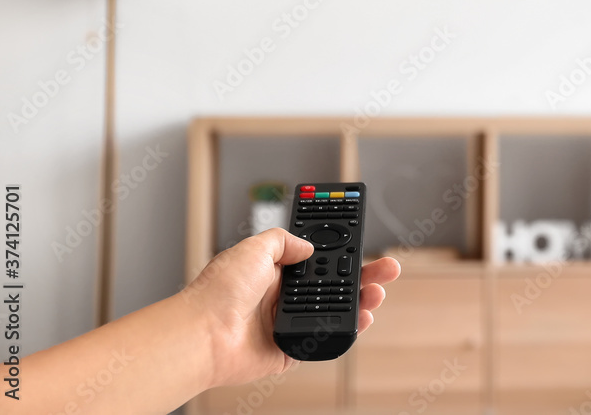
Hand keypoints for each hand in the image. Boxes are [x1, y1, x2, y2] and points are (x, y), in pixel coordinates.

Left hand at [179, 228, 399, 387]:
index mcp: (274, 272)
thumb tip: (308, 245)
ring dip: (361, 300)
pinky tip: (362, 318)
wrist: (204, 334)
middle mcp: (283, 297)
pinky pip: (326, 338)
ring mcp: (288, 323)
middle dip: (363, 275)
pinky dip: (348, 330)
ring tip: (378, 292)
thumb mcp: (254, 247)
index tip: (362, 242)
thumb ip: (285, 241)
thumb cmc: (219, 292)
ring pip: (335, 311)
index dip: (340, 251)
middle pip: (333, 285)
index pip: (316, 259)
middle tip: (387, 268)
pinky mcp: (291, 349)